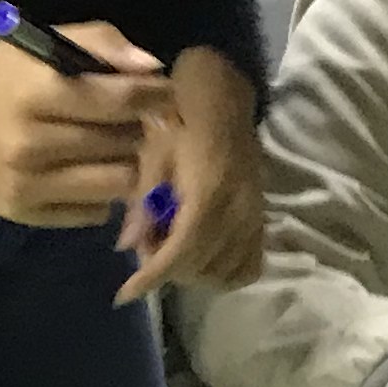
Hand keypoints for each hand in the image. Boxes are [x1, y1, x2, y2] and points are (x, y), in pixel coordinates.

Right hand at [0, 29, 177, 226]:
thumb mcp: (37, 43)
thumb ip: (98, 43)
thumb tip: (151, 68)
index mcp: (39, 91)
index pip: (124, 100)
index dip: (156, 97)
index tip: (164, 94)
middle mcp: (34, 143)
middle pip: (126, 144)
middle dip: (138, 129)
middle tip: (130, 120)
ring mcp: (29, 183)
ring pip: (117, 183)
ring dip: (125, 164)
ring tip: (109, 147)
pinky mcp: (23, 213)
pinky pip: (91, 213)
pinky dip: (98, 193)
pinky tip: (82, 171)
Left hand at [116, 43, 262, 298]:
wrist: (224, 92)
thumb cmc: (179, 112)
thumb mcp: (152, 149)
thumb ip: (144, 201)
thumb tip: (128, 247)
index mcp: (208, 190)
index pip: (180, 252)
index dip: (151, 278)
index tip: (123, 294)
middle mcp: (238, 209)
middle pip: (200, 267)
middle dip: (166, 270)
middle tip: (145, 248)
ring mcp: (255, 214)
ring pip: (226, 272)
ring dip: (193, 272)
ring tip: (171, 249)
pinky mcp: (264, 215)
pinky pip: (251, 263)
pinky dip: (226, 271)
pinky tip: (204, 257)